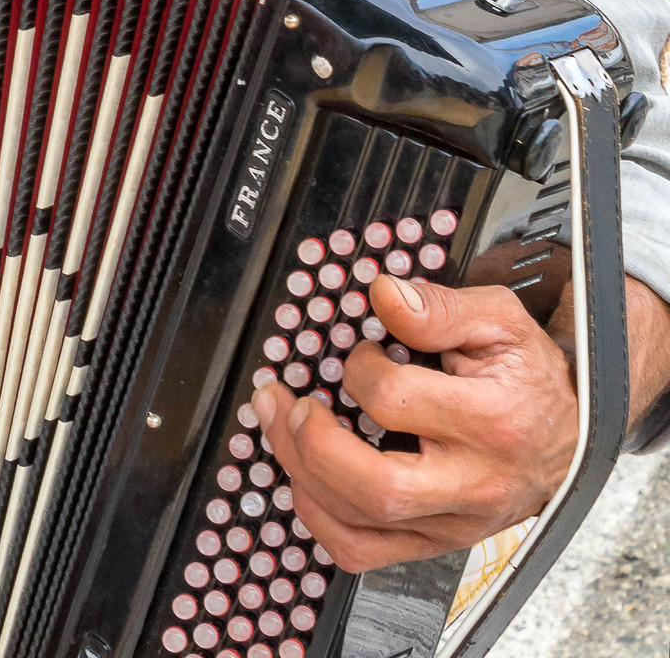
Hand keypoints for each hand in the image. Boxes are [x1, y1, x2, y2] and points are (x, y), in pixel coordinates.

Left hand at [252, 275, 577, 570]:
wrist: (569, 436)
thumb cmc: (529, 377)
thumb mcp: (500, 321)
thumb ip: (440, 308)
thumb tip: (386, 296)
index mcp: (490, 422)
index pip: (398, 401)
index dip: (360, 367)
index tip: (362, 348)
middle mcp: (472, 484)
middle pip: (377, 488)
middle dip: (312, 443)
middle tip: (286, 400)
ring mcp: (453, 522)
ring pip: (361, 528)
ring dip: (301, 475)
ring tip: (280, 425)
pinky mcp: (436, 541)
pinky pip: (365, 554)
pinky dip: (320, 520)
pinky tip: (304, 478)